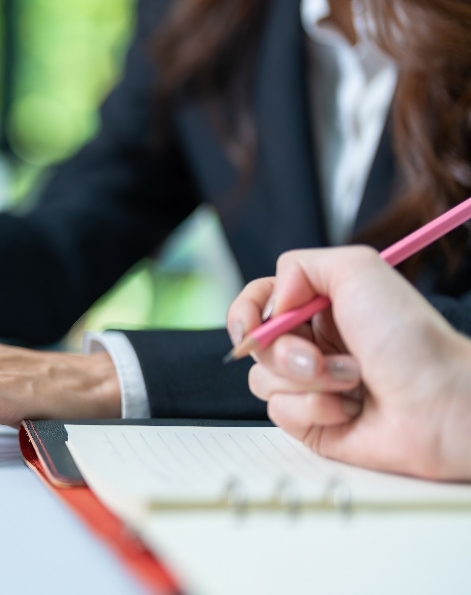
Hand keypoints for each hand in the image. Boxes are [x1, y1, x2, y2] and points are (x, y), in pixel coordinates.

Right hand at [227, 246, 470, 479]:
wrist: (441, 402)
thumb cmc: (411, 339)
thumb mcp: (359, 269)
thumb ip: (299, 264)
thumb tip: (271, 302)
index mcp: (318, 307)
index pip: (257, 304)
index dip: (245, 313)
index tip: (254, 325)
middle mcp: (312, 344)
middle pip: (255, 344)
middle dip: (283, 351)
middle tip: (319, 357)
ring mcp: (310, 385)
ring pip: (262, 381)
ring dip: (306, 381)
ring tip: (352, 382)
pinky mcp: (312, 422)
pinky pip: (279, 414)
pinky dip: (314, 409)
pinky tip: (350, 409)